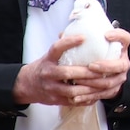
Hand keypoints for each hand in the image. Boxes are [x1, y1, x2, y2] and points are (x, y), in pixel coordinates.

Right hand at [13, 28, 129, 105]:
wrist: (26, 85)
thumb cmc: (44, 67)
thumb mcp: (50, 55)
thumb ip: (64, 46)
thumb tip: (80, 29)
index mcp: (48, 59)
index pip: (57, 48)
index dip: (69, 42)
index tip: (84, 37)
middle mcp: (48, 73)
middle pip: (67, 72)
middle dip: (86, 72)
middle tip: (102, 69)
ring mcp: (51, 88)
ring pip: (71, 90)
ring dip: (89, 88)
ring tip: (103, 83)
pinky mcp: (56, 100)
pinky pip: (73, 101)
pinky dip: (86, 99)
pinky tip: (97, 94)